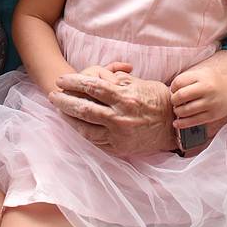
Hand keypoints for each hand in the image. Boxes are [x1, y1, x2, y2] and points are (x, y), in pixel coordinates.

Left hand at [50, 65, 177, 154]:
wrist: (174, 126)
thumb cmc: (157, 100)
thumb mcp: (139, 83)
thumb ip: (116, 81)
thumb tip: (94, 78)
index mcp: (125, 98)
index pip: (91, 88)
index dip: (73, 82)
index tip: (61, 80)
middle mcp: (120, 118)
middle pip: (83, 108)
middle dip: (64, 100)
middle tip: (52, 95)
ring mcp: (118, 136)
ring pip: (84, 128)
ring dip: (68, 117)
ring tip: (59, 109)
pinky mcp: (118, 149)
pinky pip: (94, 140)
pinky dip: (81, 131)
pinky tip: (74, 123)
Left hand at [170, 68, 226, 127]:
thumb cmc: (212, 82)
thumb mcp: (202, 73)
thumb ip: (187, 78)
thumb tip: (171, 90)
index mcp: (202, 76)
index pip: (179, 82)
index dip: (173, 87)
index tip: (175, 90)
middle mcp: (207, 89)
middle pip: (181, 96)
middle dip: (173, 100)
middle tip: (175, 101)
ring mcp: (210, 103)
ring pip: (186, 110)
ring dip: (177, 111)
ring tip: (178, 110)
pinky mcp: (212, 115)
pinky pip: (194, 121)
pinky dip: (182, 123)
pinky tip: (176, 123)